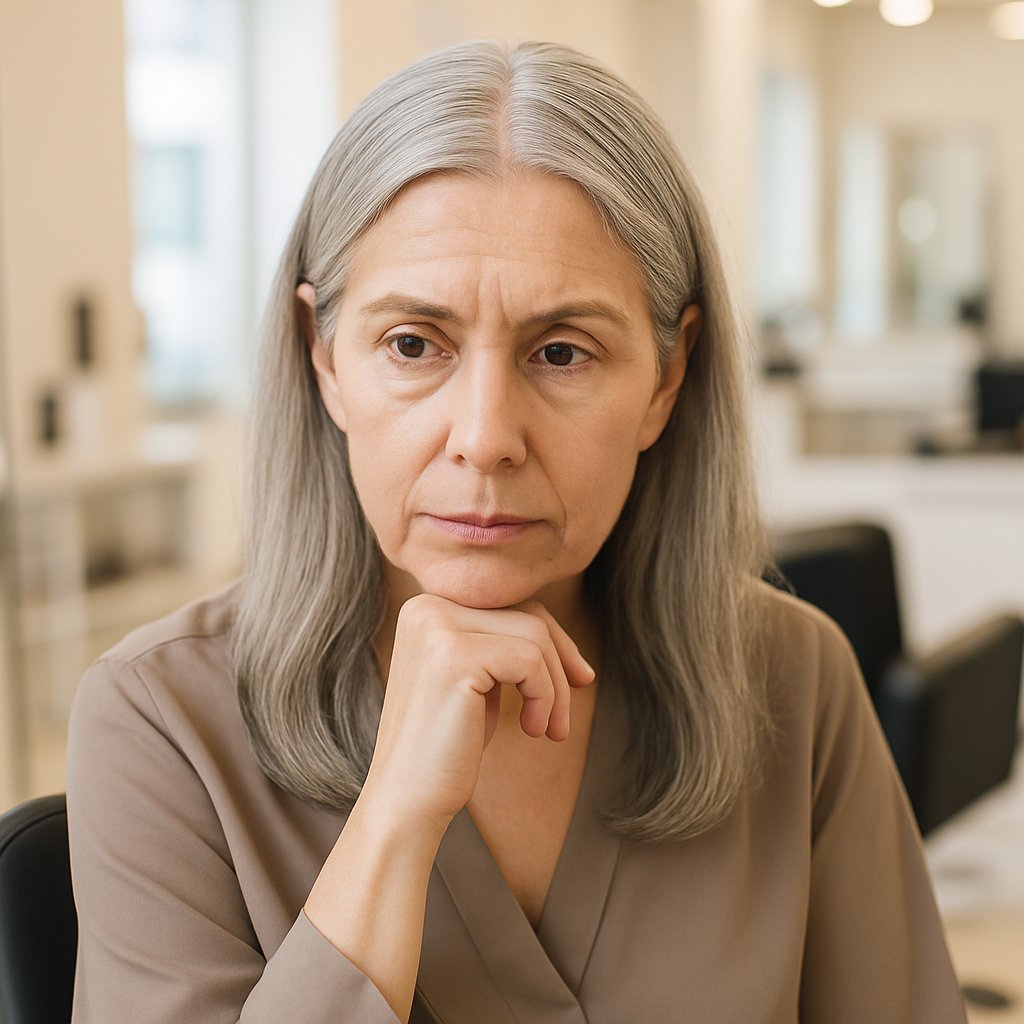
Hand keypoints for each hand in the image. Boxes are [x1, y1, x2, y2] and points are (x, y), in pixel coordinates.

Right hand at [360, 594, 595, 835]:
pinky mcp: (455, 656)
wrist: (407, 801)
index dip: (553, 642)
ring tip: (548, 729)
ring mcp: (438, 628)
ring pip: (534, 635)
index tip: (578, 679)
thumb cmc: (446, 747)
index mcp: (427, 608)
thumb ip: (501, 647)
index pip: (509, 604)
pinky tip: (532, 729)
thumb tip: (562, 637)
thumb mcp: (477, 683)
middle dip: (561, 662)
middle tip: (567, 713)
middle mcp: (427, 608)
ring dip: (555, 687)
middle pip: (526, 614)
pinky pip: (530, 660)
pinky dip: (545, 696)